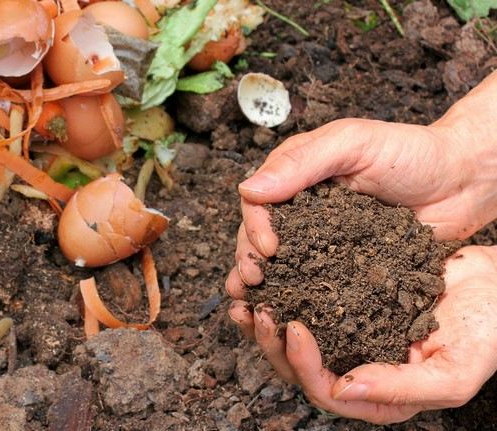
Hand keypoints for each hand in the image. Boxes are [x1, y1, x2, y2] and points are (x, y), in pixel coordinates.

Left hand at [228, 245, 496, 423]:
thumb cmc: (487, 331)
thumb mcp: (454, 370)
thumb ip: (402, 388)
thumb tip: (343, 388)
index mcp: (379, 395)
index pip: (326, 391)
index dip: (303, 365)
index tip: (292, 327)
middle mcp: (357, 367)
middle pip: (299, 368)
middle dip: (271, 342)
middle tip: (258, 309)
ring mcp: (349, 334)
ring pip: (294, 337)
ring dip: (266, 320)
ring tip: (247, 294)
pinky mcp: (345, 303)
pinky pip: (306, 301)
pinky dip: (284, 290)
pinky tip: (269, 273)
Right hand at [231, 117, 496, 289]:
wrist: (464, 182)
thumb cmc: (412, 152)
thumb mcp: (353, 144)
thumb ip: (302, 162)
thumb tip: (248, 189)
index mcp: (296, 176)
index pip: (258, 203)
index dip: (253, 226)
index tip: (268, 248)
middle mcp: (303, 210)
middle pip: (260, 237)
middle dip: (250, 260)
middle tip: (252, 283)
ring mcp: (322, 240)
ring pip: (282, 264)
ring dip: (265, 285)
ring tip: (255, 306)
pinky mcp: (345, 267)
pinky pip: (317, 284)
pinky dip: (299, 300)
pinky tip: (289, 316)